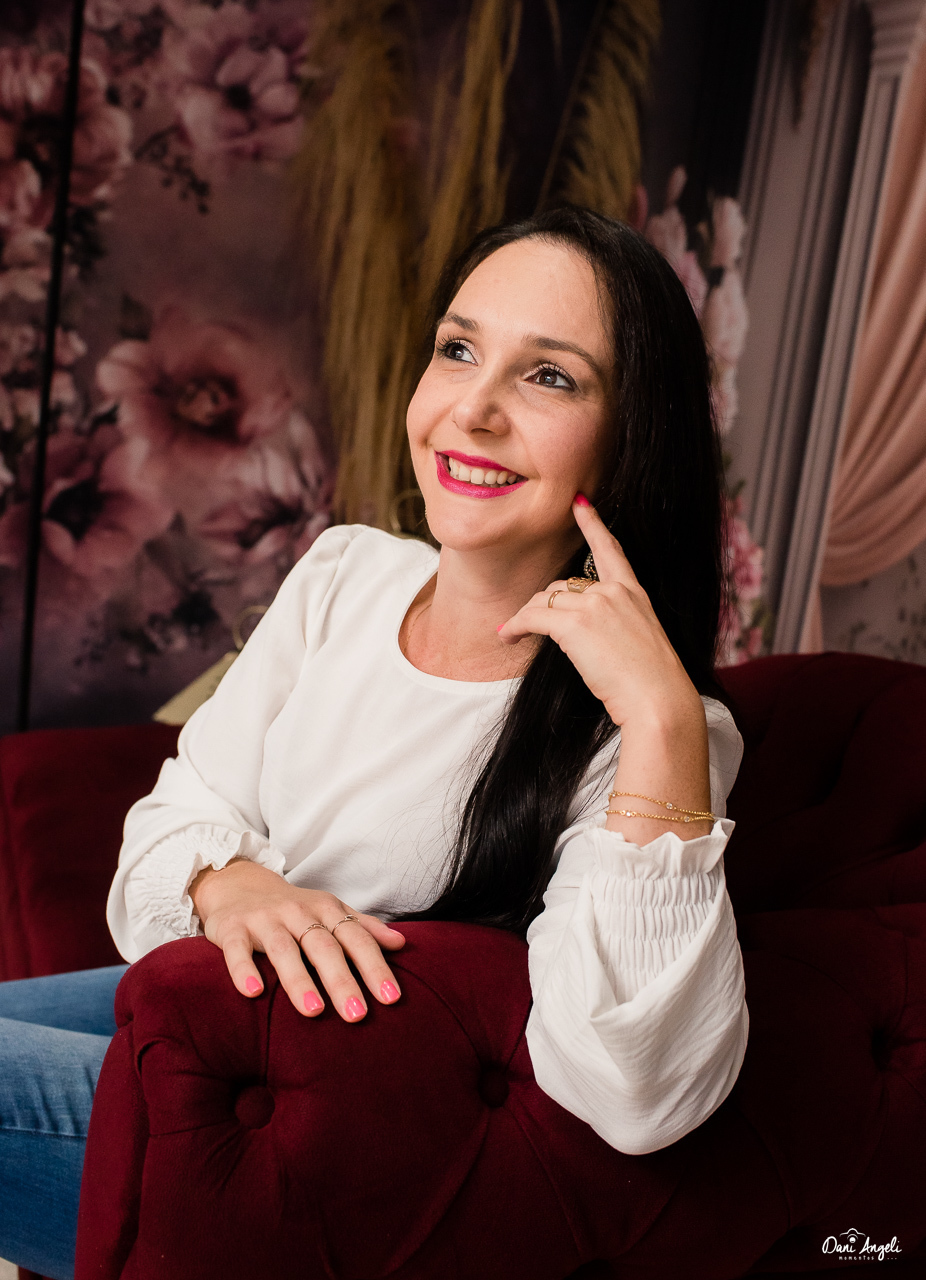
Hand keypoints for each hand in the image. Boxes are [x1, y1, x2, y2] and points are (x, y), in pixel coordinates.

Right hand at [190, 859, 405, 1021]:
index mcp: (326, 910)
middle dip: (341, 980)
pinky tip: (253, 992)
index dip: (374, 967)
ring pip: (284, 950)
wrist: (239, 883)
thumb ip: (363, 927)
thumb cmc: (293, 909)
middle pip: (323, 947)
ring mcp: (264, 920)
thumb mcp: (330, 911)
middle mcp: (297, 912)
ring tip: (314, 1011)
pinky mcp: (231, 929)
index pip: (356, 939)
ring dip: (299, 980)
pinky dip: (244, 969)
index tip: (391, 998)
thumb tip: (401, 943)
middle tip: (358, 1015)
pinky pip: (237, 950)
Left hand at [497, 495, 700, 729]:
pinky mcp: (575, 624)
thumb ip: (616, 628)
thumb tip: (585, 634)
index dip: (593, 524)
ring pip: (543, 600)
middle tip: (529, 625)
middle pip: (562, 585)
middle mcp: (614, 592)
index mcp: (635, 593)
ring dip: (525, 616)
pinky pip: (532, 617)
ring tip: (512, 632)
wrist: (658, 700)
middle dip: (543, 605)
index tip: (580, 503)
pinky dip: (515, 625)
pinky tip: (507, 635)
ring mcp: (595, 605)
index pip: (611, 549)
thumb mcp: (640, 644)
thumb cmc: (652, 685)